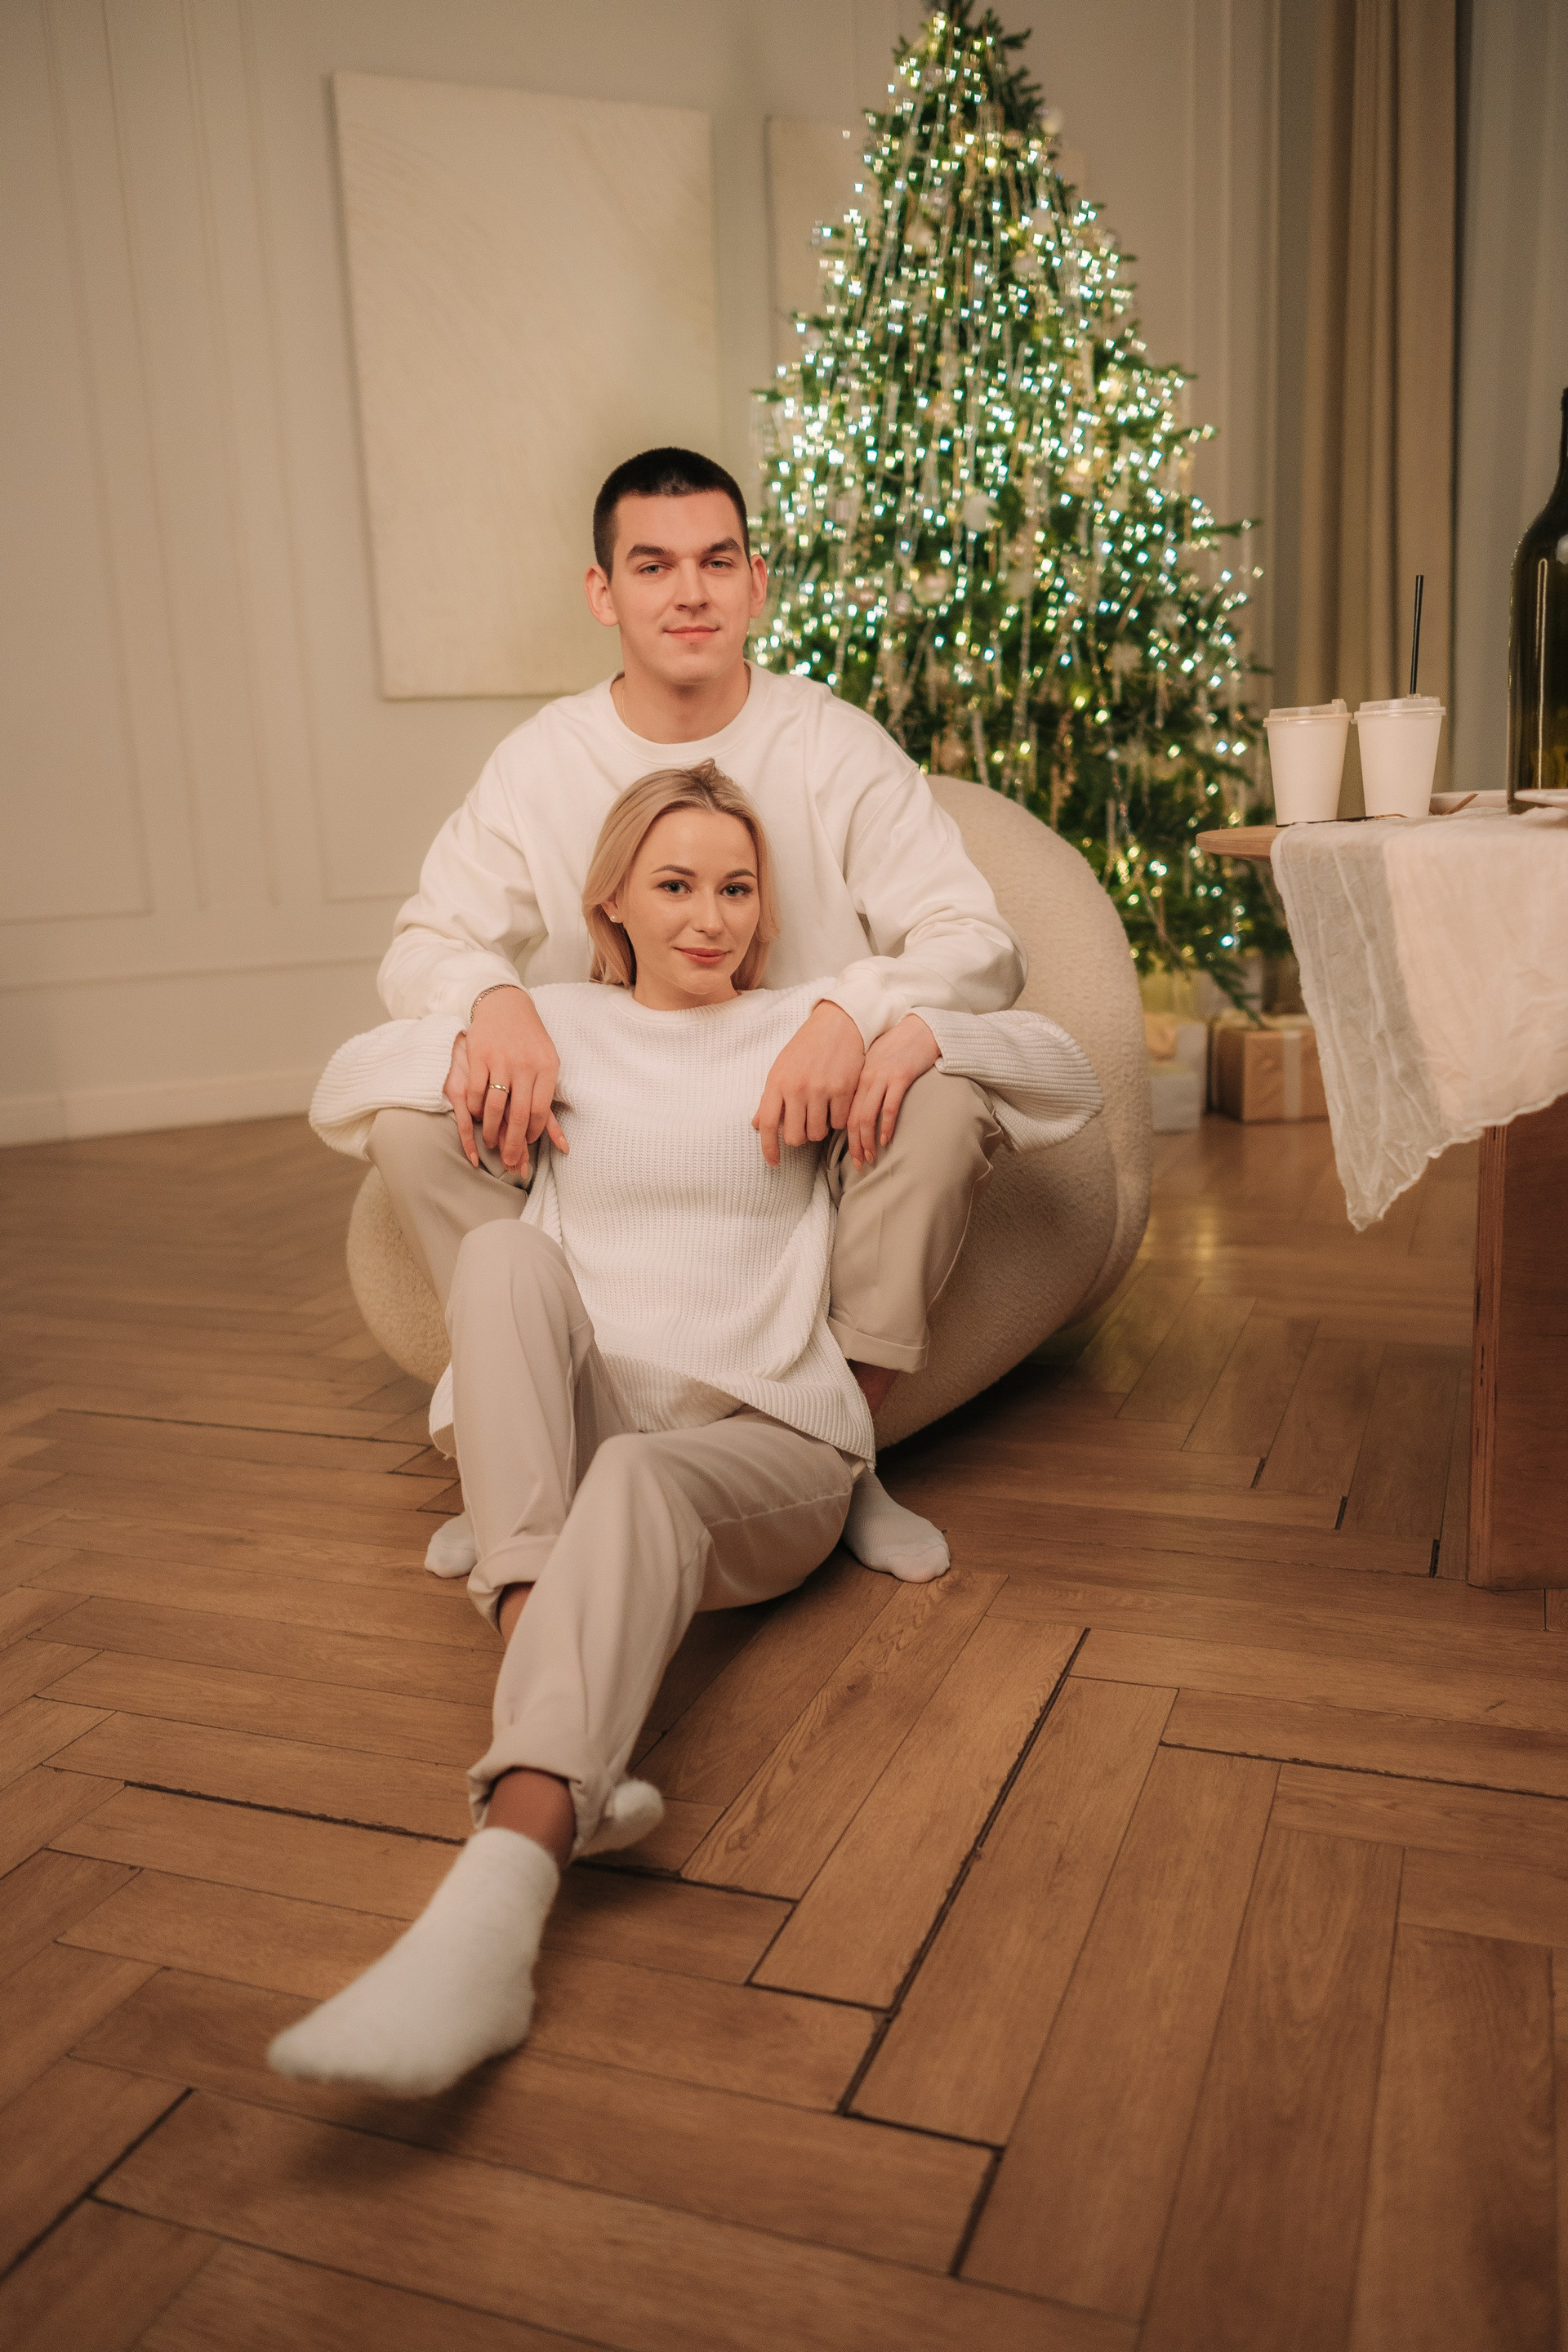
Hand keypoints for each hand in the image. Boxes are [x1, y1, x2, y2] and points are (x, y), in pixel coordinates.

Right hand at [444, 988, 565, 1171]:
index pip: (540, 1111)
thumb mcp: (547, 1063)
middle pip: (518, 1115)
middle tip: (508, 1160)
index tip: (526, 1143)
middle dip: (512, 1144)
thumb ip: (548, 1099)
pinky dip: (474, 1110)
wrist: (505, 1005)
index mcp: (547, 1067)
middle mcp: (525, 1065)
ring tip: (490, 1142)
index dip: (532, 1133)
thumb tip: (562, 1144)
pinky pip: (475, 1092)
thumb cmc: (530, 1040)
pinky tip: (476, 1117)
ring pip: (494, 1107)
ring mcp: (501, 1060)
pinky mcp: (479, 1056)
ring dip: (491, 1131)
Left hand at [752, 1000, 864, 1167]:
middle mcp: (797, 1088)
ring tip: (821, 1113)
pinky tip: (837, 1106)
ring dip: (819, 1129)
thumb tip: (757, 1125)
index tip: (773, 1162)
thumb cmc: (806, 1048)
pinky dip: (837, 1120)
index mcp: (777, 1082)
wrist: (837, 1024)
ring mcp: (821, 1090)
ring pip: (818, 1133)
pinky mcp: (843, 1090)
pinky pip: (839, 1123)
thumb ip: (769, 1099)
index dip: (769, 1148)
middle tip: (805, 1126)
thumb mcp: (781, 1069)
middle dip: (800, 1138)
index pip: (767, 1125)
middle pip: (795, 1136)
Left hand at [845, 1014, 939, 1168]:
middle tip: (859, 1164)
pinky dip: (886, 1126)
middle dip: (855, 1146)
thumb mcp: (877, 1064)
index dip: (847, 1139)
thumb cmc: (900, 1047)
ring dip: (868, 1141)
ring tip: (871, 1157)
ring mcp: (883, 1077)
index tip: (852, 1156)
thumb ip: (867, 1085)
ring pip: (868, 1116)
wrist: (922, 1027)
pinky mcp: (901, 1076)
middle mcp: (867, 1078)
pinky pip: (889, 1107)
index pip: (846, 1114)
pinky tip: (886, 1139)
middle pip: (854, 1119)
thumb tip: (862, 1111)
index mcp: (858, 1077)